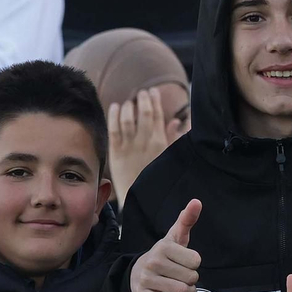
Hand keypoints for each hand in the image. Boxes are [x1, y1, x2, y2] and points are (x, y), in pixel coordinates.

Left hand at [108, 90, 179, 204]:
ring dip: (130, 106)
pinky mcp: (116, 153)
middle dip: (143, 99)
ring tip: (130, 102)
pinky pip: (114, 129)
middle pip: (144, 112)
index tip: (153, 92)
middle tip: (142, 93)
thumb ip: (174, 138)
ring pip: (128, 118)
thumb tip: (177, 121)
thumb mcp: (170, 158)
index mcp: (161, 143)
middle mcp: (146, 142)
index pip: (158, 115)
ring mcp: (130, 147)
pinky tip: (116, 107)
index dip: (155, 100)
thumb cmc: (156, 179)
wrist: (140, 200)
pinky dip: (114, 115)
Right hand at [130, 199, 201, 291]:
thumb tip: (197, 201)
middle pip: (191, 278)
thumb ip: (187, 220)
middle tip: (182, 276)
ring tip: (181, 288)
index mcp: (164, 246)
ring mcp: (146, 279)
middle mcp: (153, 261)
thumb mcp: (175, 237)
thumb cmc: (164, 255)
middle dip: (192, 280)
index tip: (185, 262)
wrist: (137, 273)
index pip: (196, 261)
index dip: (194, 264)